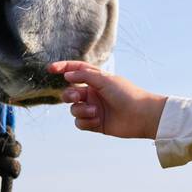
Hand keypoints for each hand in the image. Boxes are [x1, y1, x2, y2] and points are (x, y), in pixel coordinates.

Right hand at [48, 61, 167, 138]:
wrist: (141, 116)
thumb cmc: (126, 94)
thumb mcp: (105, 80)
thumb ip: (84, 76)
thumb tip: (67, 75)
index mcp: (96, 80)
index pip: (76, 70)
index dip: (63, 68)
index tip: (50, 69)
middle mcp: (93, 93)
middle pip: (70, 93)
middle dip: (69, 95)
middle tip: (77, 96)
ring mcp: (93, 108)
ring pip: (73, 109)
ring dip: (81, 110)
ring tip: (95, 111)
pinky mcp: (95, 123)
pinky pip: (79, 123)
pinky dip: (86, 121)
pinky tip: (98, 120)